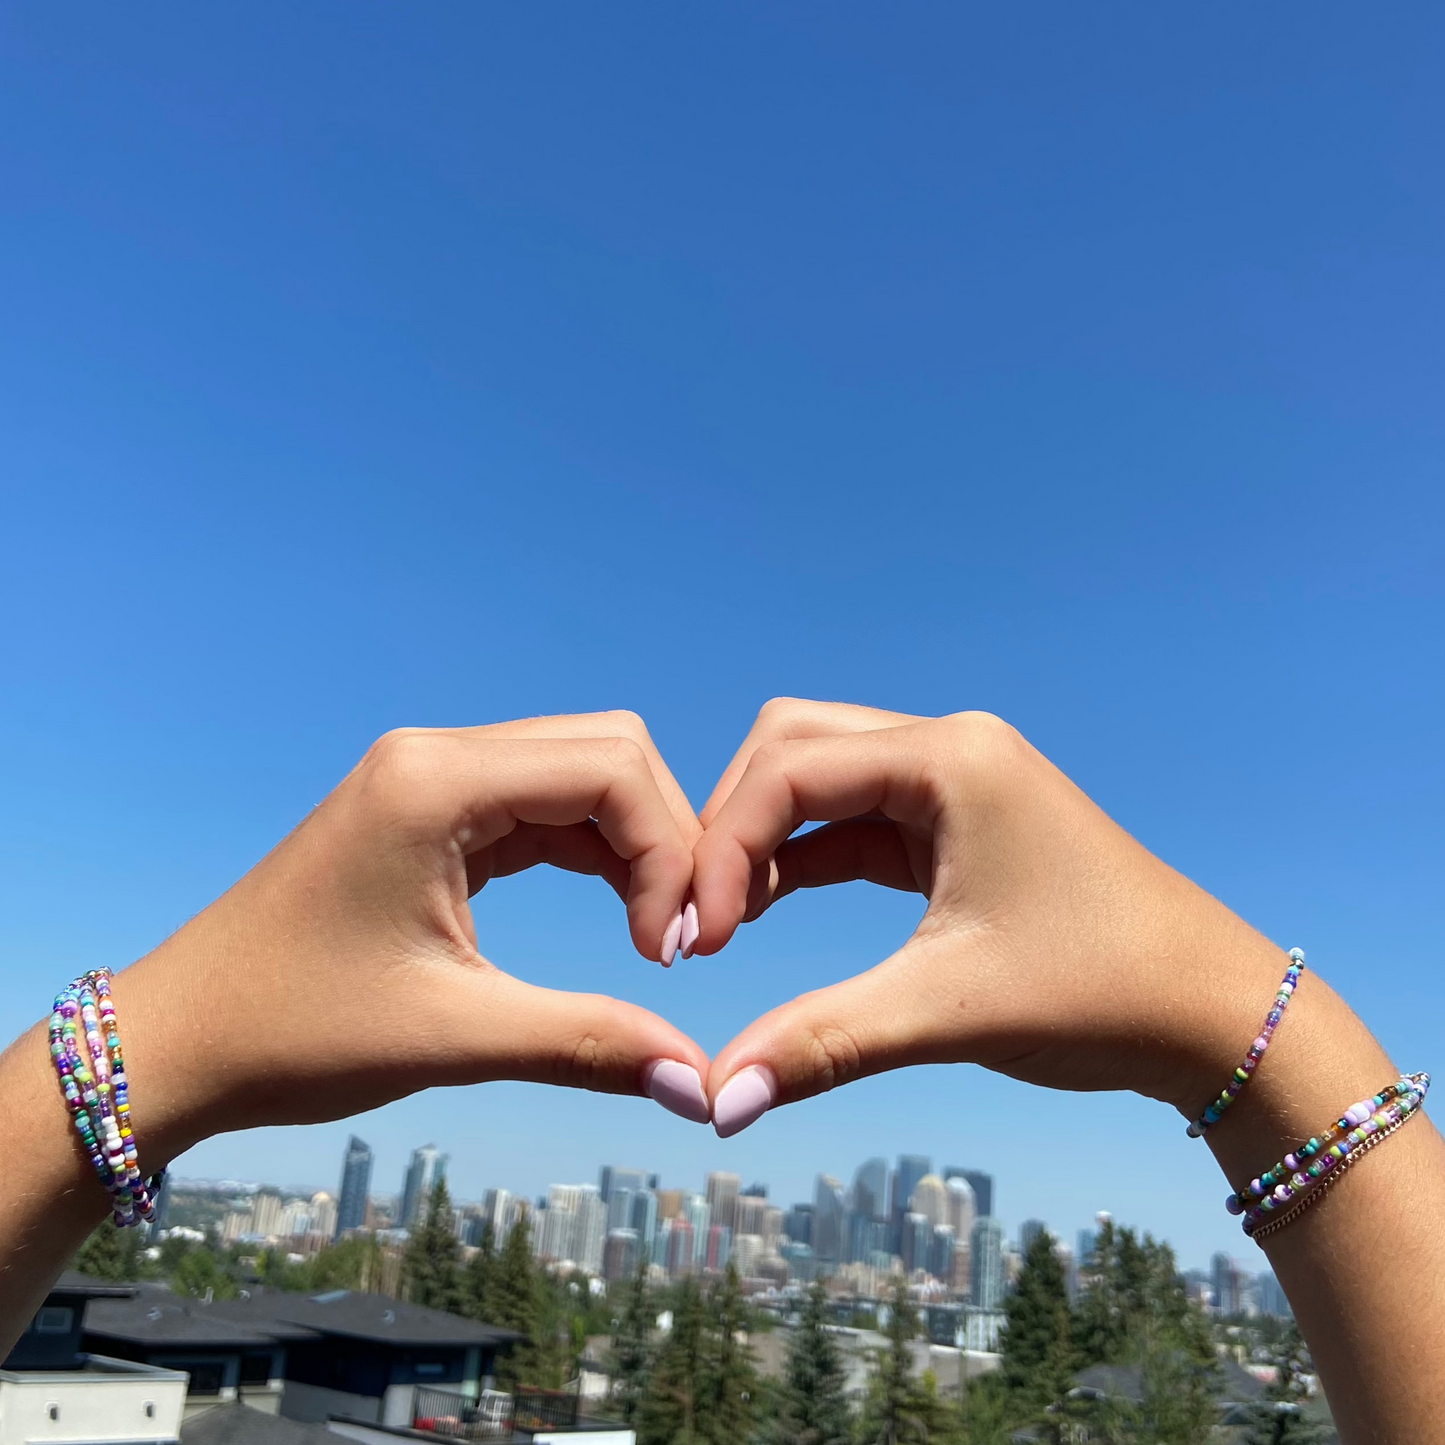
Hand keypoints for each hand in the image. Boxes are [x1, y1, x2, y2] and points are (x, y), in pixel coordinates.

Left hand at [114, 710, 714, 1167]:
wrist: (179, 1041)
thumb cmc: (291, 1033)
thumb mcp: (452, 1037)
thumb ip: (588, 1044)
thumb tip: (701, 1086)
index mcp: (436, 782)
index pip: (611, 769)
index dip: (669, 854)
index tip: (674, 954)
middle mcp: (437, 756)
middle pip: (609, 753)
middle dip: (664, 841)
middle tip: (677, 943)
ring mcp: (431, 778)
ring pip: (582, 775)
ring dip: (634, 848)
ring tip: (653, 939)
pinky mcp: (431, 812)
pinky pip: (542, 808)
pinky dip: (593, 854)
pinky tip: (617, 914)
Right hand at [690, 699, 1295, 1134]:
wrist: (1214, 1013)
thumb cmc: (1102, 991)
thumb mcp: (948, 1010)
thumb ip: (822, 1042)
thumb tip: (717, 1104)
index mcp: (950, 758)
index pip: (789, 771)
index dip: (724, 848)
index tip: (699, 941)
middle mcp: (948, 748)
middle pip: (791, 748)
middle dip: (730, 826)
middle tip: (699, 921)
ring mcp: (954, 781)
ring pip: (818, 779)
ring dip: (762, 843)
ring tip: (723, 926)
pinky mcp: (956, 824)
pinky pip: (853, 821)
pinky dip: (803, 859)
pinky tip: (766, 913)